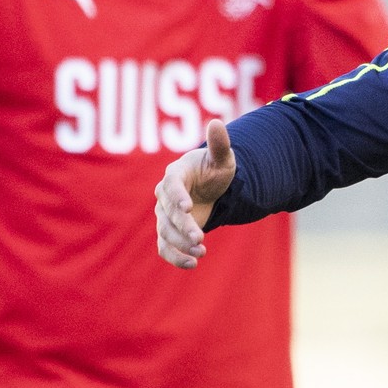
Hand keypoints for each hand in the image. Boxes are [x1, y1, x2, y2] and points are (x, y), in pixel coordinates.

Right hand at [155, 119, 236, 267]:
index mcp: (175, 175)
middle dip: (183, 227)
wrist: (211, 188)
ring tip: (202, 253)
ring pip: (165, 233)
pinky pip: (164, 247)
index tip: (187, 208)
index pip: (171, 185)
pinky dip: (175, 258)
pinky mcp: (169, 231)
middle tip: (200, 238)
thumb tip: (216, 122)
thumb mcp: (222, 159)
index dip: (177, 196)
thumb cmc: (214, 170)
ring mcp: (164, 215)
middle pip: (169, 213)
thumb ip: (219, 144)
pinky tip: (192, 265)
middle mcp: (165, 196)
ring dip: (180, 245)